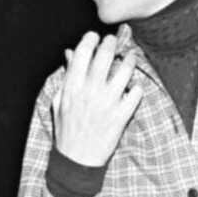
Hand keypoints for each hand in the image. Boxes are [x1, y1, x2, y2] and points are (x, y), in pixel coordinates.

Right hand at [52, 32, 142, 166]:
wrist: (77, 160)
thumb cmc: (66, 130)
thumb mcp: (60, 102)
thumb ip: (67, 76)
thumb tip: (71, 53)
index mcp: (72, 87)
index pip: (83, 53)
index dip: (91, 39)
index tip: (95, 36)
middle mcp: (90, 92)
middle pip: (105, 57)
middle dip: (112, 43)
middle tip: (115, 41)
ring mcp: (107, 104)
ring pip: (125, 71)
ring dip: (129, 60)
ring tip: (130, 58)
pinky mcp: (121, 116)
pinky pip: (136, 94)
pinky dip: (137, 87)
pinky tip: (134, 86)